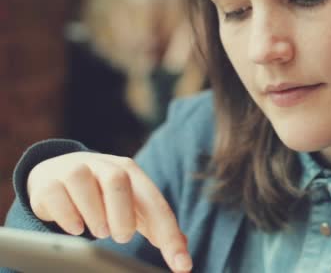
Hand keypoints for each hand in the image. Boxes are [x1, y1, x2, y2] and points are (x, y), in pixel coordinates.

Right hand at [27, 152, 192, 272]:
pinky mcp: (49, 182)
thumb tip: (183, 247)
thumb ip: (156, 224)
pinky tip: (76, 228)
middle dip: (122, 214)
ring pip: (84, 182)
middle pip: (118, 180)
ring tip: (99, 231)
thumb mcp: (132, 205)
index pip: (156, 204)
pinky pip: (56, 194)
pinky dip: (68, 215)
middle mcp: (105, 166)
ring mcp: (75, 170)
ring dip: (94, 214)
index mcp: (132, 173)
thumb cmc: (104, 195)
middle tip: (121, 238)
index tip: (182, 265)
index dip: (170, 236)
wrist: (60, 173)